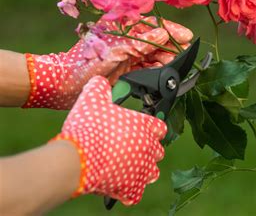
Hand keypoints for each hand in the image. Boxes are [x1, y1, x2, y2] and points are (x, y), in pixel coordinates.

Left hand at [22, 16, 191, 109]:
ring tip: (176, 65)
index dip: (170, 30)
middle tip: (185, 53)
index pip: (151, 25)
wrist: (63, 86)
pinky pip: (147, 68)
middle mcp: (126, 39)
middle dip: (171, 46)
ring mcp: (126, 55)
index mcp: (120, 27)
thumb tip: (164, 34)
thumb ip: (141, 43)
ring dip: (165, 60)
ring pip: (153, 55)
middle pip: (155, 40)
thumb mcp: (115, 52)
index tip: (187, 35)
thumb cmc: (83, 65)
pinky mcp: (126, 69)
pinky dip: (156, 71)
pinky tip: (164, 73)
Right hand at [51, 76, 166, 204]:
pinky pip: (136, 192)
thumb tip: (100, 82)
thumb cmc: (88, 129)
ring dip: (143, 168)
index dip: (152, 126)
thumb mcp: (92, 99)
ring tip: (128, 165)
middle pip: (158, 149)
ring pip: (152, 171)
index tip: (142, 127)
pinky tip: (120, 185)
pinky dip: (130, 190)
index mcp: (145, 127)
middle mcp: (148, 149)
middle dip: (148, 147)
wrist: (76, 160)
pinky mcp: (131, 189)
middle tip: (130, 145)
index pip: (160, 126)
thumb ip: (100, 88)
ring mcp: (141, 170)